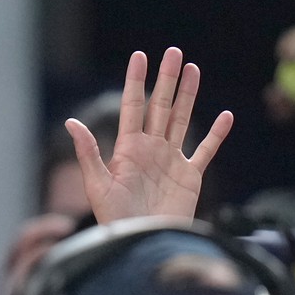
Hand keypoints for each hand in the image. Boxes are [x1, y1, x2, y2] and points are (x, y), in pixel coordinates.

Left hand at [66, 47, 232, 223]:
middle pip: (160, 107)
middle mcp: (150, 149)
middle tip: (174, 53)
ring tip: (193, 70)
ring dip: (188, 96)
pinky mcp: (190, 176)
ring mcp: (171, 160)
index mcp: (128, 148)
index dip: (136, 81)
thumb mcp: (97, 184)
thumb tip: (71, 123)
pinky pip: (206, 150)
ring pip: (181, 120)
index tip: (140, 56)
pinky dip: (216, 134)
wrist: (142, 242)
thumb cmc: (115, 218)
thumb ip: (88, 152)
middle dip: (166, 80)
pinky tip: (224, 116)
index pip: (132, 107)